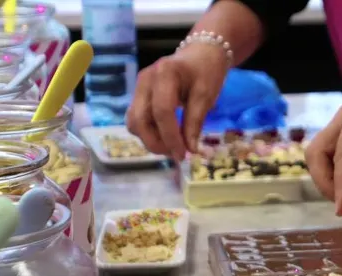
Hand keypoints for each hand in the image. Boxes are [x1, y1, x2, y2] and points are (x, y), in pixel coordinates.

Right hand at [127, 45, 227, 159]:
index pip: (162, 111)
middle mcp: (145, 80)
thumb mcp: (206, 95)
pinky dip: (149, 133)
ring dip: (150, 140)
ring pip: (134, 123)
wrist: (199, 55)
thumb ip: (195, 123)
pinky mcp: (138, 96)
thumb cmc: (206, 72)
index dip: (171, 137)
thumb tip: (190, 151)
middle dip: (156, 143)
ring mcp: (139, 88)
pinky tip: (166, 137)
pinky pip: (137, 120)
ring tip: (173, 147)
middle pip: (140, 119)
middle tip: (177, 155)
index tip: (183, 155)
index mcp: (164, 74)